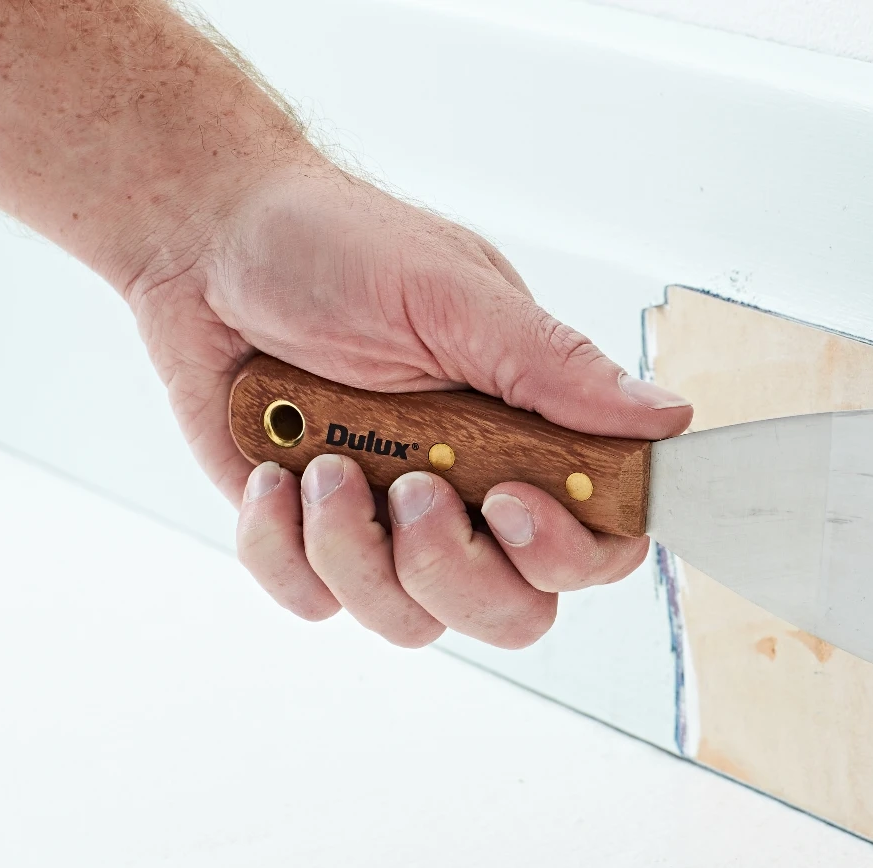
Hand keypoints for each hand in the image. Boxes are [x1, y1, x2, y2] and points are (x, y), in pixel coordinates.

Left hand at [126, 165, 692, 647]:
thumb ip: (556, 367)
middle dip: (454, 570)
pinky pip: (316, 603)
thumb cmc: (334, 243)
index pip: (601, 541)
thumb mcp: (454, 294)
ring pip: (411, 621)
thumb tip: (669, 419)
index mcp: (531, 431)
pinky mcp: (312, 539)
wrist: (203, 241)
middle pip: (515, 612)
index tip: (510, 500)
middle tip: (412, 489)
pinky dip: (282, 545)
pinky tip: (272, 469)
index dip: (567, 552)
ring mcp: (391, 523)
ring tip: (320, 463)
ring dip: (353, 548)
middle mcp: (474, 490)